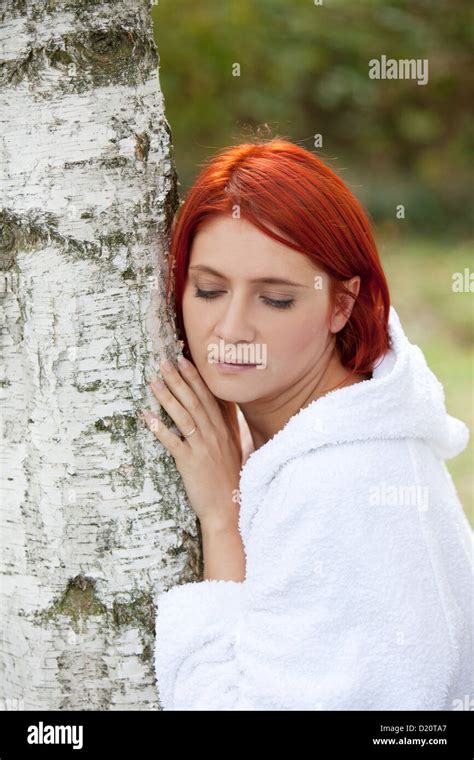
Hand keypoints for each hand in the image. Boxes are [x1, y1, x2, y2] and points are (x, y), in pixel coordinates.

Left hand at [140, 357, 242, 530]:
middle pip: (196, 401)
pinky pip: (172, 441)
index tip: (184, 360)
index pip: (210, 397)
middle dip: (180, 379)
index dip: (197, 378)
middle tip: (165, 362)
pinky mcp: (190, 463)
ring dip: (168, 396)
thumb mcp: (233, 447)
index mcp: (224, 429)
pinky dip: (159, 427)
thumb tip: (220, 403)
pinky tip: (146, 416)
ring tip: (154, 381)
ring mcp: (203, 448)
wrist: (229, 507)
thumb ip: (226, 424)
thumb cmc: (228, 477)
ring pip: (184, 416)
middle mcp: (215, 434)